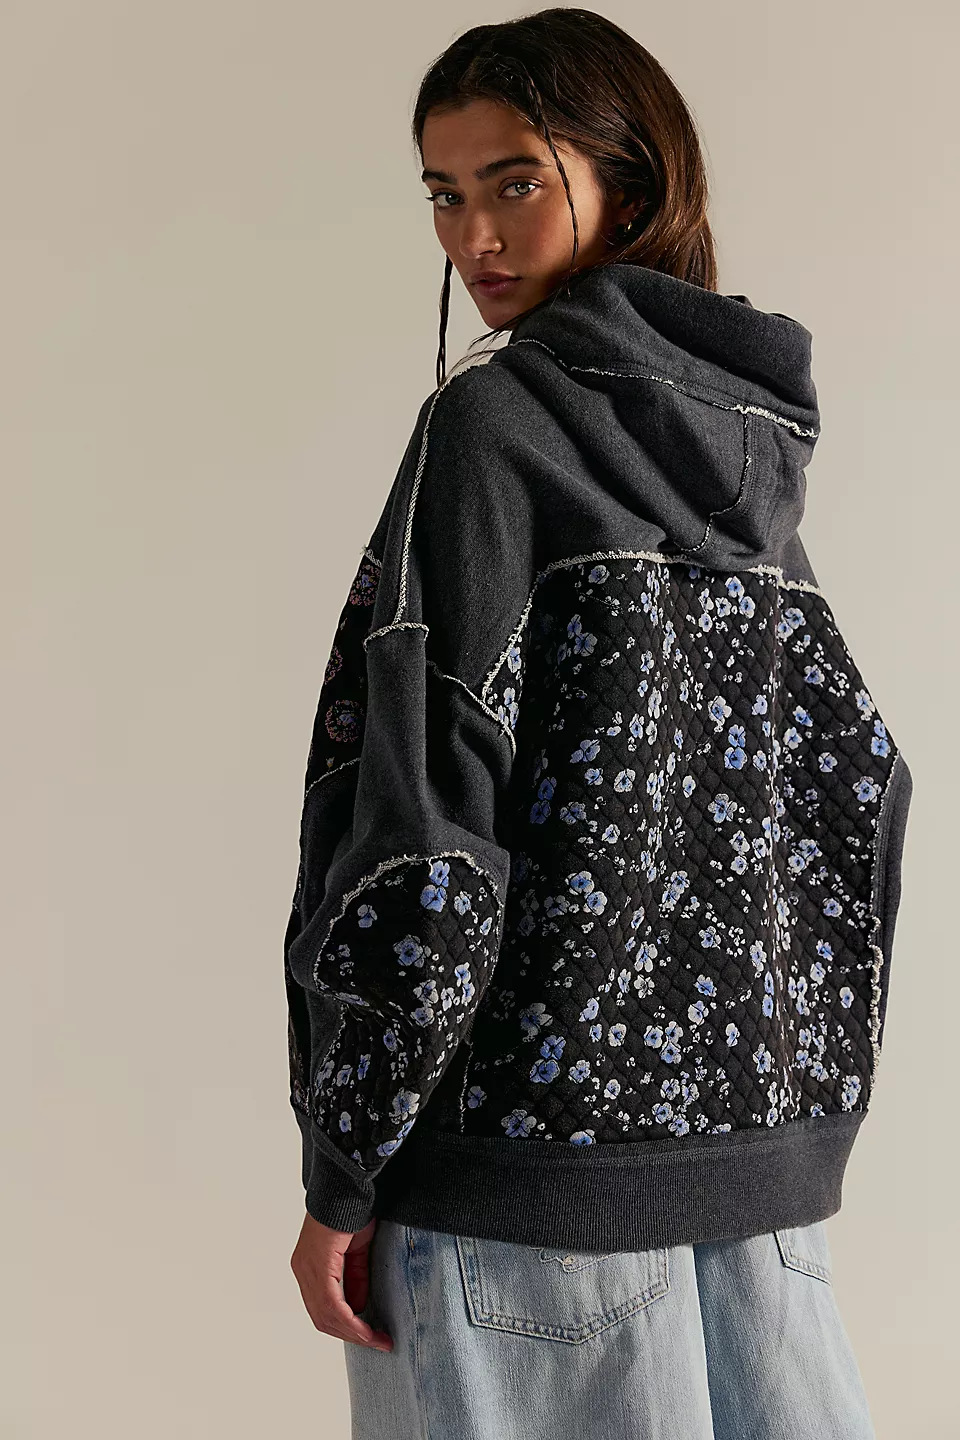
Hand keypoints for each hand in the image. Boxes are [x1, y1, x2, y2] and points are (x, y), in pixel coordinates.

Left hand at [290, 1213, 393, 1351]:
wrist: (350, 1185)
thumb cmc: (353, 1211)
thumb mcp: (356, 1252)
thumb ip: (355, 1279)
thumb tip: (359, 1308)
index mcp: (310, 1266)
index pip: (323, 1309)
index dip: (347, 1328)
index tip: (371, 1337)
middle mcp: (303, 1270)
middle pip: (323, 1319)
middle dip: (352, 1335)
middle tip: (378, 1343)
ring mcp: (307, 1268)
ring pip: (326, 1316)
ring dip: (354, 1332)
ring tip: (377, 1340)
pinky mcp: (317, 1265)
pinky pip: (332, 1304)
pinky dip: (350, 1320)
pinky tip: (366, 1328)